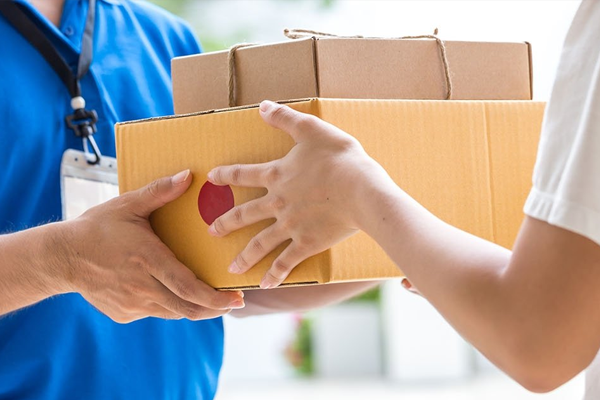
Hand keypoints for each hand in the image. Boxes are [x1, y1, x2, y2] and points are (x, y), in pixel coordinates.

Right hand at [58, 170, 244, 322]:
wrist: (61, 257)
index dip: (214, 298)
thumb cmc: (97, 228)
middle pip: (187, 308)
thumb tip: (189, 175)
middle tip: (233, 302)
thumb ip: (160, 192)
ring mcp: (132, 304)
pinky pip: (155, 312)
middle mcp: (142, 287)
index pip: (188, 288)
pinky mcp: (124, 313)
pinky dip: (169, 304)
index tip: (236, 299)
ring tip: (210, 297)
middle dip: (214, 308)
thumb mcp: (128, 205)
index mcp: (148, 260)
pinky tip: (172, 291)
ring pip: (173, 312)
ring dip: (194, 307)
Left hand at [207, 100, 392, 288]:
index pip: (243, 174)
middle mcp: (277, 203)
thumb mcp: (312, 129)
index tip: (211, 178)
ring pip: (260, 243)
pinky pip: (286, 262)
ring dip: (244, 256)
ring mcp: (290, 226)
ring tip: (231, 269)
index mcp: (277, 175)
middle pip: (244, 214)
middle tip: (211, 232)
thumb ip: (285, 118)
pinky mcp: (306, 244)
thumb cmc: (340, 158)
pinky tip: (265, 285)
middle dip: (226, 223)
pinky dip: (275, 275)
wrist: (362, 191)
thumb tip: (262, 106)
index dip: (226, 175)